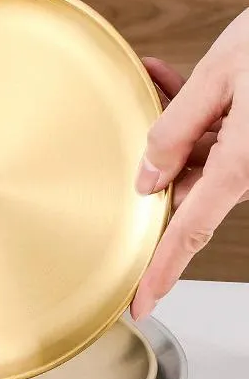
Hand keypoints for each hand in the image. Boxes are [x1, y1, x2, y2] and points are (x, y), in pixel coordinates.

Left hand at [131, 11, 248, 319]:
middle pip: (188, 184)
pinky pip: (217, 134)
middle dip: (160, 154)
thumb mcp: (219, 77)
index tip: (139, 302)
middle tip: (144, 106)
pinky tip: (169, 76)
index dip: (161, 269)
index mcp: (242, 164)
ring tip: (157, 77)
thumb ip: (176, 128)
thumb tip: (147, 176)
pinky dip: (192, 110)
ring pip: (199, 154)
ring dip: (174, 122)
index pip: (189, 230)